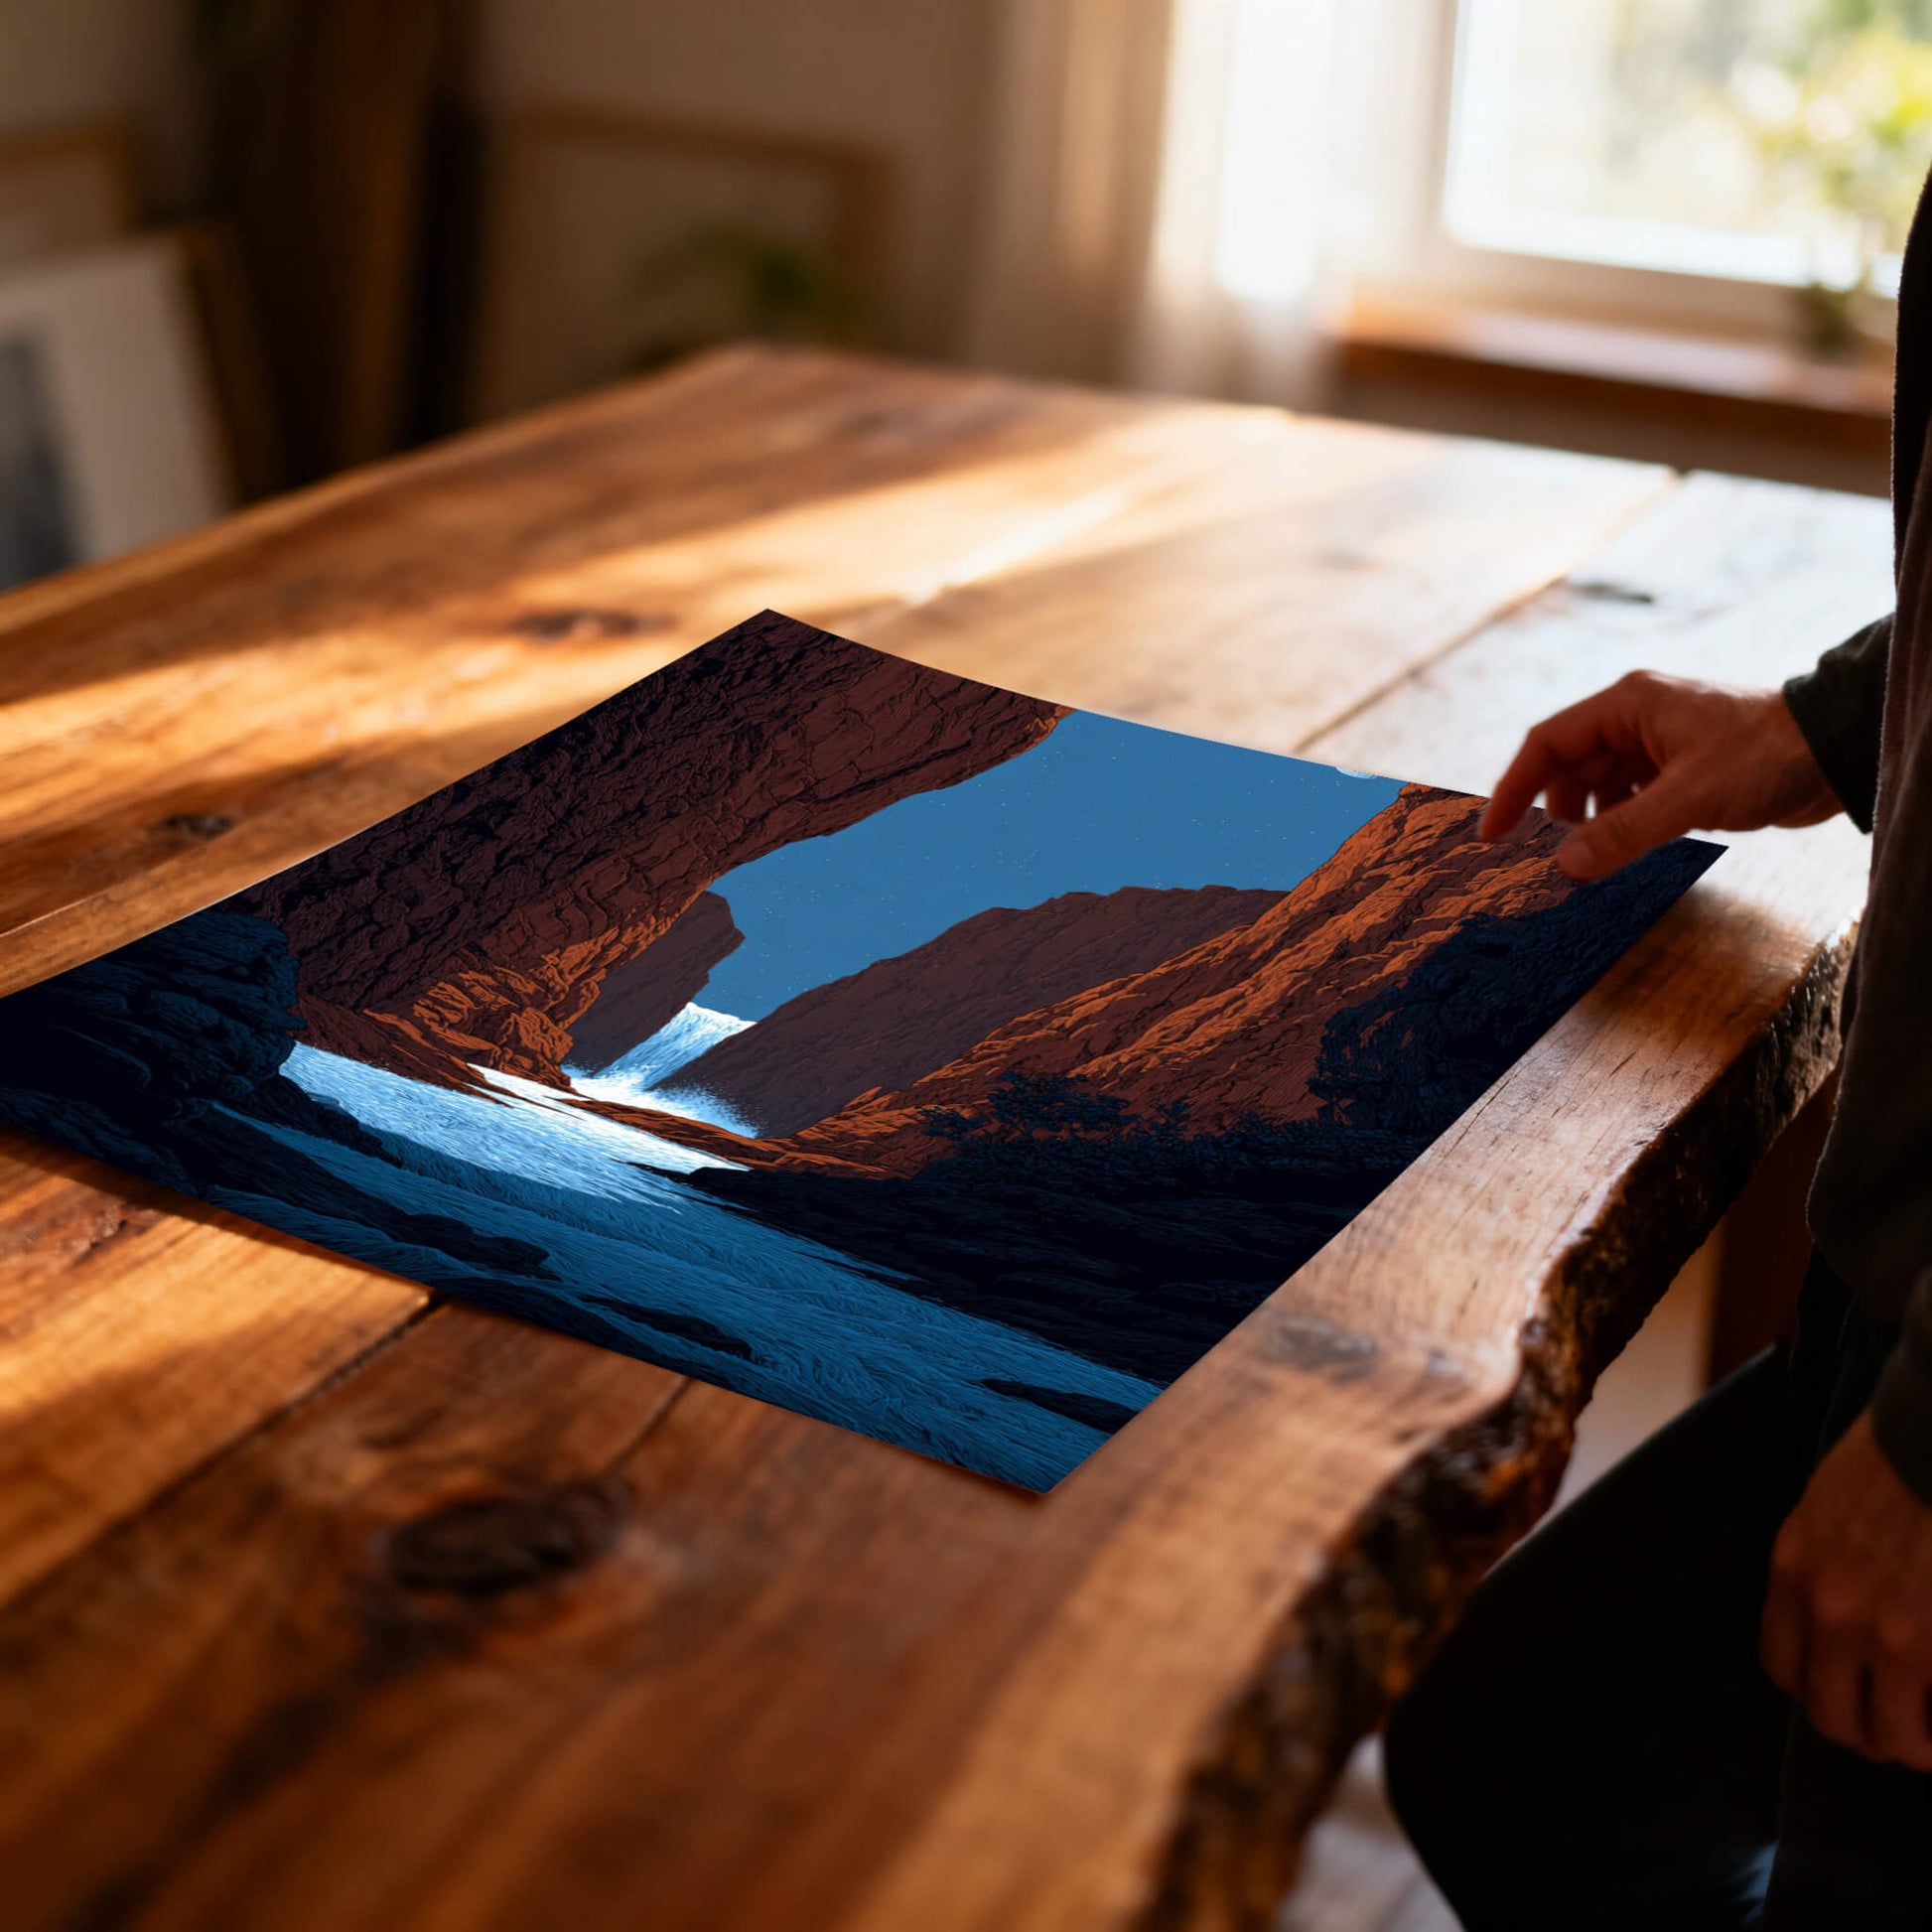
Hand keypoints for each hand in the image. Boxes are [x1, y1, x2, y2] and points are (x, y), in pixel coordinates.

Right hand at [1479, 672, 1840, 879]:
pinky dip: (1617, 824)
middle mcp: (1635, 719)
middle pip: (1568, 766)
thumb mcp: (1689, 797)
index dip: (1514, 788)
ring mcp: (1658, 743)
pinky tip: (1620, 851)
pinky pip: (1629, 798)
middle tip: (1539, 859)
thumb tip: (1564, 866)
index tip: (1493, 834)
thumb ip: (1623, 831)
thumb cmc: (1766, 756)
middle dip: (1551, 812)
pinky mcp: (1679, 769)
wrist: (1834, 751)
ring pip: (1598, 785)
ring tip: (1584, 860)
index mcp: (1628, 705)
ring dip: (1586, 822)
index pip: (1547, 743)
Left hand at [1761, 1411, 1931, 1769]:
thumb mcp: (1827, 1507)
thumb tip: (1837, 1622)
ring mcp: (1889, 1635)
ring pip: (1892, 1736)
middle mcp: (1830, 1611)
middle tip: (1900, 1727)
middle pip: (1831, 1717)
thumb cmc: (1896, 1459)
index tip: (1848, 1691)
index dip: (1818, 1689)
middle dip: (1867, 1732)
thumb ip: (1823, 1566)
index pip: (1783, 1668)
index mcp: (1795, 1571)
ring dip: (1915, 1745)